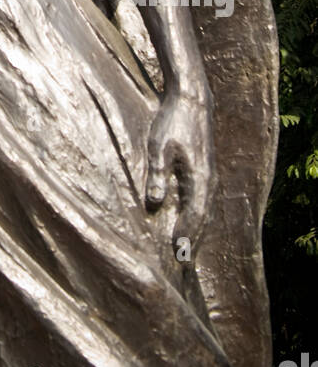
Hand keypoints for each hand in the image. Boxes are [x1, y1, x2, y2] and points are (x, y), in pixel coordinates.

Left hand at [146, 85, 214, 253]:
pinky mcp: (206, 171)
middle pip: (204, 219)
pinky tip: (192, 225)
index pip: (195, 215)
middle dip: (194, 241)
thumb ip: (157, 174)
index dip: (188, 236)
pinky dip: (200, 218)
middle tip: (183, 265)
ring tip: (187, 253)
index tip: (179, 255)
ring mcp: (210, 176)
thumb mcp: (159, 146)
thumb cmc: (172, 121)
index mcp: (200, 178)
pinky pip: (205, 202)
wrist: (192, 100)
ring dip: (198, 232)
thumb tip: (155, 203)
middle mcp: (209, 181)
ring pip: (206, 212)